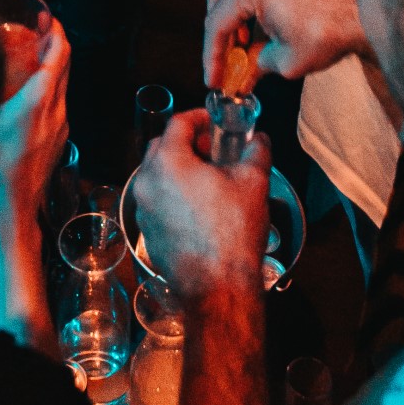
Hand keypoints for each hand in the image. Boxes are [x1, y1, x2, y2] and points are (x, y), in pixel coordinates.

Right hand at [0, 11, 69, 228]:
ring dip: (51, 65)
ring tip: (31, 55)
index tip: (45, 15)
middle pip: (64, 66)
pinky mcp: (58, 140)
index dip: (55, 31)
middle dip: (53, 43)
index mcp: (40, 100)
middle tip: (37, 28)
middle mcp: (56, 110)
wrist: (11, 209)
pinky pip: (57, 104)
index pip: (59, 54)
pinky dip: (48, 88)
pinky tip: (29, 92)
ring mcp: (60, 127)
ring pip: (61, 85)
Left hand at [135, 111, 270, 301]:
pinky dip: (174, 195)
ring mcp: (143, 210)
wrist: (218, 287)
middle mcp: (147, 183)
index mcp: (167, 162)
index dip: (199, 117)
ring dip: (180, 169)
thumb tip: (260, 139)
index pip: (178, 123)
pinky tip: (200, 207)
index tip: (216, 122)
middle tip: (213, 149)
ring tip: (210, 179)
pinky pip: (157, 202)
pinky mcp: (147, 233)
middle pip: (161, 147)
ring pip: (157, 176)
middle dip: (186, 142)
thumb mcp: (253, 182)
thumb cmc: (233, 230)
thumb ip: (256, 151)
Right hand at [203, 0, 367, 89]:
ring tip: (241, 50)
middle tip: (225, 64)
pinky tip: (256, 30)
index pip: (216, 24)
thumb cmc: (330, 30)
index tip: (213, 80)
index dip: (212, 57)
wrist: (368, 7)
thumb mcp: (286, 60)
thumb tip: (242, 79)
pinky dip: (247, 5)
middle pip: (217, 1)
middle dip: (220, 35)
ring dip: (232, 19)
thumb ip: (256, 66)